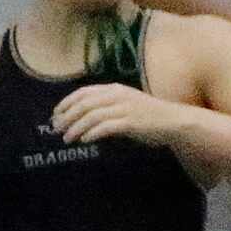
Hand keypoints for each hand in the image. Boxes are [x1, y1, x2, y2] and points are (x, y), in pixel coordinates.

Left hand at [51, 83, 186, 147]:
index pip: (82, 93)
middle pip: (83, 105)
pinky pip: (105, 127)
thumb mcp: (126, 103)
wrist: (174, 121)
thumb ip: (107, 106)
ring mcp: (124, 108)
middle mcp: (117, 96)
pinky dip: (92, 133)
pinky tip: (85, 140)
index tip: (56, 115)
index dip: (66, 103)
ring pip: (91, 116)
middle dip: (67, 117)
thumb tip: (84, 117)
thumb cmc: (149, 115)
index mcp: (113, 89)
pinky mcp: (130, 122)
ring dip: (76, 128)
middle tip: (57, 129)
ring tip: (68, 139)